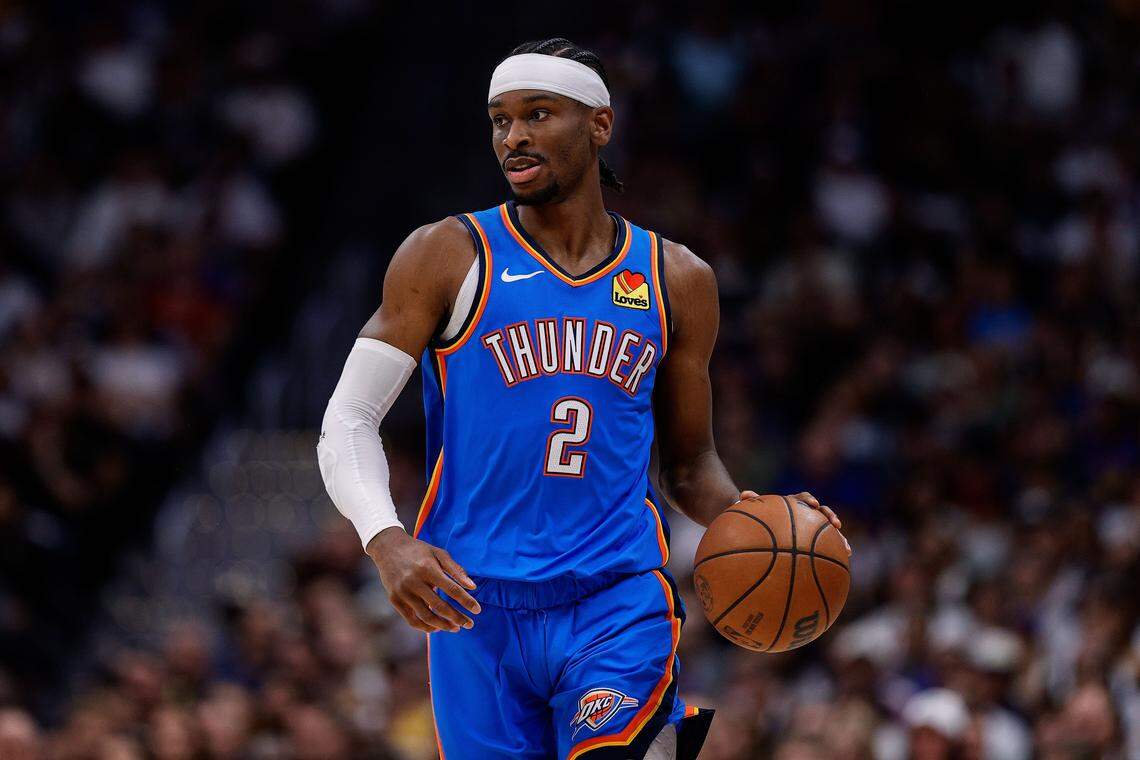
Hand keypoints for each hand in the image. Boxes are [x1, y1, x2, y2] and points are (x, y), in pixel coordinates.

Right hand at [366, 527, 481, 632]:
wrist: (388, 548)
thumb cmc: (418, 550)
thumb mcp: (438, 553)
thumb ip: (456, 569)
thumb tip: (472, 587)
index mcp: (427, 568)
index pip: (452, 589)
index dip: (466, 601)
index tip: (478, 610)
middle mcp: (414, 582)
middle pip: (440, 606)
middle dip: (458, 618)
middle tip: (470, 624)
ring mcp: (403, 592)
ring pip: (426, 617)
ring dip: (443, 625)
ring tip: (456, 628)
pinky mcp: (394, 600)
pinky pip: (412, 620)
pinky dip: (425, 627)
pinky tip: (437, 628)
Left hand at [739, 490, 851, 555]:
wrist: (760, 522)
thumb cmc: (756, 515)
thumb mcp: (752, 509)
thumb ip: (751, 501)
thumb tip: (743, 495)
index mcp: (791, 503)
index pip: (803, 498)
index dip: (809, 500)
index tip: (813, 505)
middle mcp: (804, 513)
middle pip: (821, 512)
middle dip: (830, 516)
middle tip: (836, 523)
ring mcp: (810, 525)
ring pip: (827, 529)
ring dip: (838, 537)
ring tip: (846, 548)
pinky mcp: (812, 538)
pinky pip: (825, 544)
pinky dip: (834, 550)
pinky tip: (843, 559)